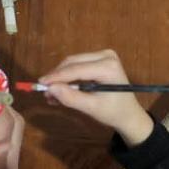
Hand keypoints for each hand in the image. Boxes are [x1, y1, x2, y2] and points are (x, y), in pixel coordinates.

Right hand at [39, 50, 153, 145]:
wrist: (129, 113)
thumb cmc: (113, 112)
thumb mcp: (92, 108)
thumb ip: (71, 98)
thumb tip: (50, 89)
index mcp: (108, 66)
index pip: (76, 69)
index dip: (56, 77)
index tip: (39, 84)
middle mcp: (106, 55)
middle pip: (73, 62)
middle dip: (57, 77)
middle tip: (44, 92)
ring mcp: (103, 55)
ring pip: (73, 63)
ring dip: (61, 78)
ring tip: (51, 95)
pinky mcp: (99, 59)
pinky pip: (78, 65)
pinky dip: (68, 77)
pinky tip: (60, 90)